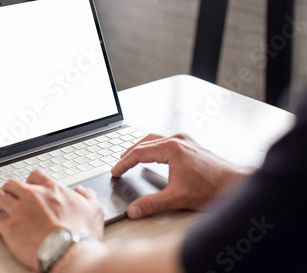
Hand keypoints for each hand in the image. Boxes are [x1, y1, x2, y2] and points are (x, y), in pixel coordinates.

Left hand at [0, 169, 103, 271]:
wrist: (69, 252)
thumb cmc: (81, 234)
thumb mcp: (94, 210)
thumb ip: (87, 196)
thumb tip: (82, 191)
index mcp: (52, 189)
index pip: (35, 176)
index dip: (30, 181)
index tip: (29, 186)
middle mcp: (33, 196)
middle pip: (12, 184)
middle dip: (9, 188)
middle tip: (8, 194)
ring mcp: (19, 211)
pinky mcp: (9, 228)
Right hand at [111, 133, 250, 218]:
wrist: (234, 184)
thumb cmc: (211, 187)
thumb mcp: (177, 198)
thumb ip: (152, 204)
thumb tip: (134, 210)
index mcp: (171, 148)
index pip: (139, 152)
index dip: (124, 163)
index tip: (115, 171)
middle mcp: (177, 140)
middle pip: (145, 142)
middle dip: (129, 153)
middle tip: (119, 164)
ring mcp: (185, 141)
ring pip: (155, 139)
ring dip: (141, 148)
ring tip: (131, 157)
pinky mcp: (191, 145)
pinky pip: (166, 141)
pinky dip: (154, 147)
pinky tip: (153, 155)